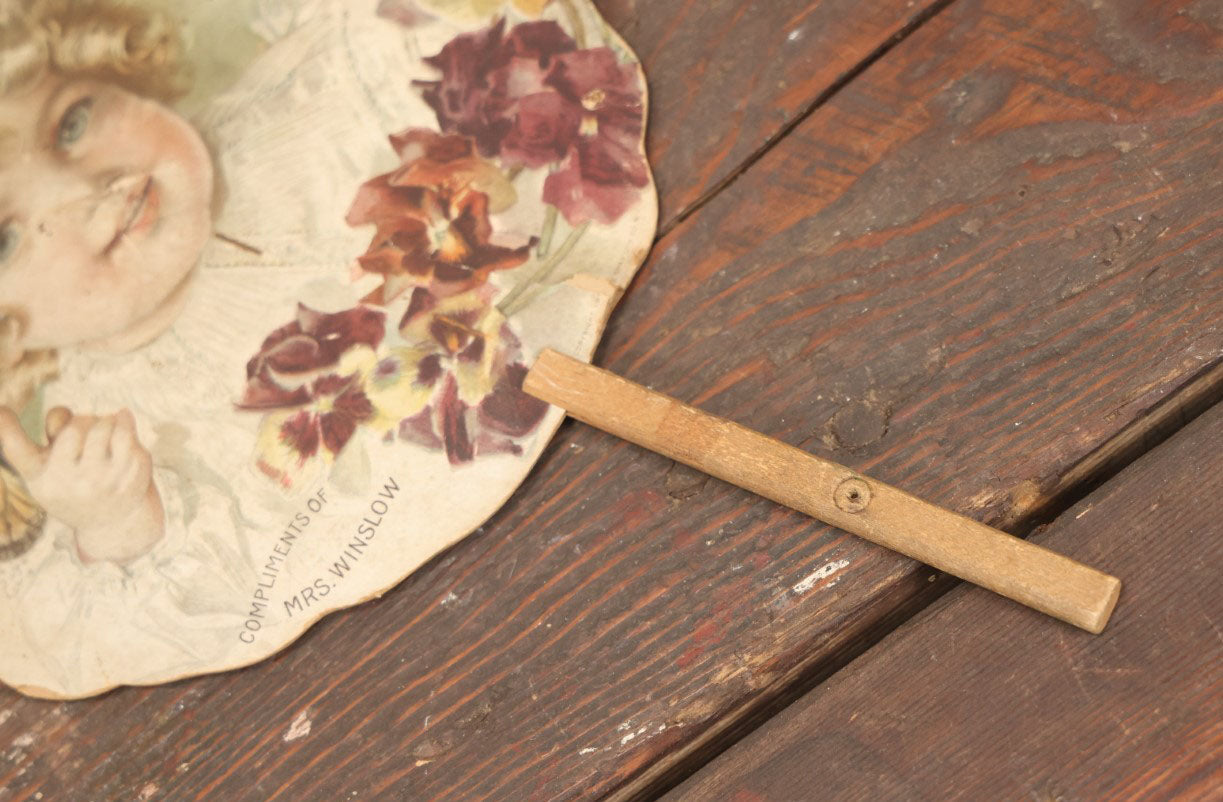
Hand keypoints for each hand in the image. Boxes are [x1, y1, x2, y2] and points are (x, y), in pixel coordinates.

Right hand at [0, 406, 164, 563]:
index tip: (2, 410)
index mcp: (40, 477)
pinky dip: (125, 424)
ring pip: (103, 427)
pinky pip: (127, 437)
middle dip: (83, 421)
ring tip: (108, 426)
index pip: (18, 451)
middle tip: (90, 427)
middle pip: (74, 428)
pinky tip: (125, 423)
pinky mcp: (127, 479)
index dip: (6, 429)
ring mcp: (99, 482)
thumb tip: (64, 417)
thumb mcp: (52, 469)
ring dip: (106, 420)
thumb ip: (53, 436)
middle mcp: (67, 483)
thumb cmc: (75, 485)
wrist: (113, 522)